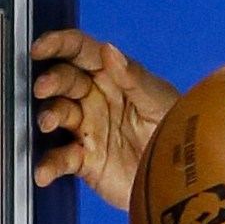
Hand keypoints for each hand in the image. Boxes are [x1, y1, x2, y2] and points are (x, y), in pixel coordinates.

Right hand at [32, 30, 180, 208]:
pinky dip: (48, 165)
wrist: (184, 178)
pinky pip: (59, 160)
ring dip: (48, 116)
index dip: (59, 45)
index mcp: (114, 77)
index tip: (40, 48)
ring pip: (56, 115)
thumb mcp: (162, 101)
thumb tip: (109, 50)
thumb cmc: (179, 131)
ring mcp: (87, 129)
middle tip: (44, 87)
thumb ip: (135, 78)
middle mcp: (95, 99)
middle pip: (64, 81)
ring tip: (48, 123)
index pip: (82, 52)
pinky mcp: (84, 160)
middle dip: (51, 81)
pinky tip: (43, 171)